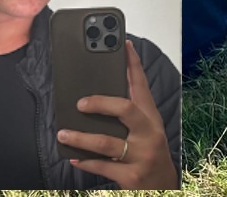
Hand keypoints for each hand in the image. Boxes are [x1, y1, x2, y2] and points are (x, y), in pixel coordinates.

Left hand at [58, 40, 177, 188]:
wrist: (162, 188)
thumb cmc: (150, 155)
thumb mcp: (146, 131)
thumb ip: (128, 116)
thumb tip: (94, 100)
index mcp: (151, 119)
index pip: (142, 86)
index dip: (133, 64)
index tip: (123, 45)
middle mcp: (149, 134)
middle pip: (127, 110)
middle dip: (102, 103)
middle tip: (80, 102)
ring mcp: (141, 155)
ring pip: (109, 143)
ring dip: (82, 138)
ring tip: (63, 134)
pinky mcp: (131, 176)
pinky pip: (103, 167)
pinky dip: (86, 162)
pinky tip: (73, 157)